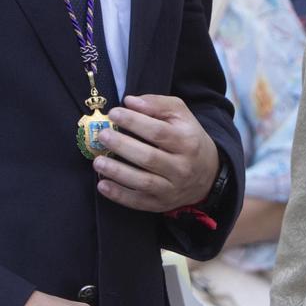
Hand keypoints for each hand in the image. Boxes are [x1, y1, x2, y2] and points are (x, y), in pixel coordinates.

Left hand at [93, 93, 218, 211]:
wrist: (208, 174)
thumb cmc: (188, 139)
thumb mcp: (181, 116)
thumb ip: (158, 104)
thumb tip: (130, 102)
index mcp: (187, 142)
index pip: (158, 132)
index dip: (134, 122)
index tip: (114, 113)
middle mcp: (181, 167)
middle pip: (149, 157)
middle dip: (122, 146)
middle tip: (103, 135)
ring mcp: (171, 188)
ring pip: (143, 182)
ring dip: (117, 172)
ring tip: (97, 161)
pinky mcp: (161, 203)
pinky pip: (138, 202)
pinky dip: (119, 195)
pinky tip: (102, 185)